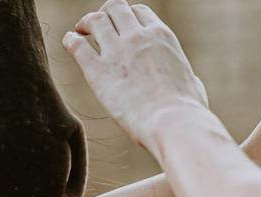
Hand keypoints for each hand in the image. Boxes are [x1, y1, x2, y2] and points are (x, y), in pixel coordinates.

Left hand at [62, 0, 207, 154]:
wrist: (171, 121)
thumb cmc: (186, 111)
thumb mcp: (192, 85)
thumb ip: (186, 77)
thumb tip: (190, 83)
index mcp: (161, 36)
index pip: (139, 12)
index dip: (126, 17)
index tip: (118, 27)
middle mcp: (138, 37)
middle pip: (116, 8)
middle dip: (104, 13)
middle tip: (95, 25)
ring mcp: (117, 52)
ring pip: (96, 20)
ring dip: (86, 22)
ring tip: (80, 30)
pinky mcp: (98, 72)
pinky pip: (79, 47)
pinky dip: (71, 40)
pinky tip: (68, 40)